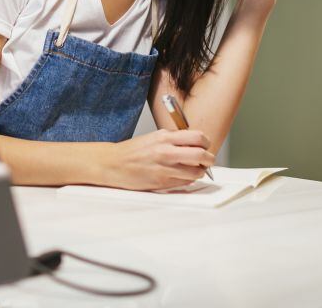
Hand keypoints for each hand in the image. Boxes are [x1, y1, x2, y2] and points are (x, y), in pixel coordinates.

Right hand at [102, 129, 216, 190]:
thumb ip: (174, 140)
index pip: (198, 137)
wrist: (112, 163)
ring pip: (196, 172)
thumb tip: (196, 145)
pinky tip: (180, 176)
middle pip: (201, 155)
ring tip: (193, 170)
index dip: (206, 143)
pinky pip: (184, 183)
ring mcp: (164, 168)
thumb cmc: (133, 151)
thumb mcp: (154, 138)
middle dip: (209, 159)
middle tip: (207, 161)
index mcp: (164, 137)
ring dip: (198, 172)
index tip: (205, 146)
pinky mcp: (161, 182)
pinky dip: (187, 180)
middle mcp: (166, 151)